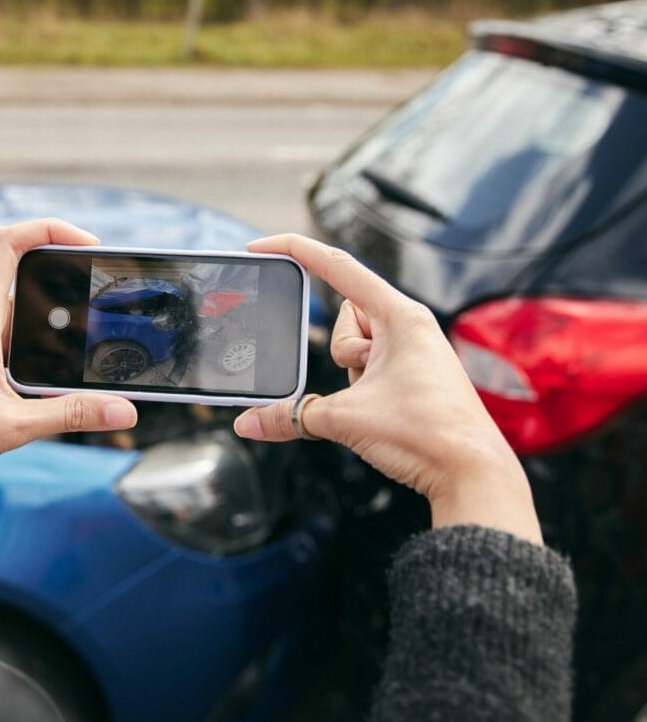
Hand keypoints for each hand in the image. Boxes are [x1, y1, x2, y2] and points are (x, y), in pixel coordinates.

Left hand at [0, 219, 137, 487]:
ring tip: (88, 342)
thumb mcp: (10, 428)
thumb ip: (70, 415)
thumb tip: (124, 410)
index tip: (87, 245)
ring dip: (52, 320)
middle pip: (22, 275)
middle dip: (66, 282)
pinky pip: (8, 336)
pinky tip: (54, 373)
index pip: (7, 244)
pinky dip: (36, 343)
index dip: (49, 228)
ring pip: (18, 310)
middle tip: (102, 300)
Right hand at [233, 235, 541, 544]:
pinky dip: (363, 388)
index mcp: (400, 315)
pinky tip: (384, 413)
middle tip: (362, 382)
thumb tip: (248, 423)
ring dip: (354, 374)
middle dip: (340, 352)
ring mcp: (413, 350)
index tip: (262, 247)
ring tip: (381, 402)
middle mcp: (410, 326)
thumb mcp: (345, 419)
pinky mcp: (414, 374)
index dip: (295, 251)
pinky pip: (371, 368)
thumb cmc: (428, 434)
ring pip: (356, 347)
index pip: (337, 267)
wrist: (473, 474)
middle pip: (345, 316)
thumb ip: (290, 416)